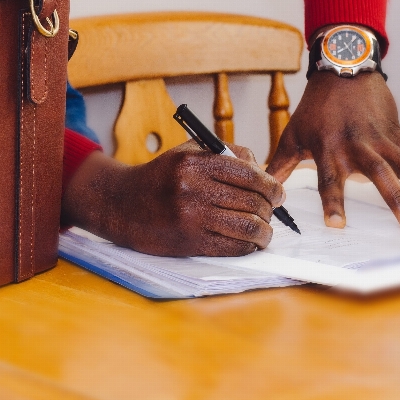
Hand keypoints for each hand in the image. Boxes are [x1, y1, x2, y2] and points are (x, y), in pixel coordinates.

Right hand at [62, 142, 285, 256]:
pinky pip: (232, 247)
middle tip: (271, 212)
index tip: (278, 193)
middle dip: (270, 209)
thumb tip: (262, 170)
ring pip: (248, 227)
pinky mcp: (189, 242)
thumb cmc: (160, 177)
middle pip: (252, 202)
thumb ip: (226, 153)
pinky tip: (249, 243)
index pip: (250, 175)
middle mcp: (193, 188)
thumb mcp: (188, 152)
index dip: (272, 186)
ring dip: (264, 232)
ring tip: (265, 231)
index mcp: (194, 162)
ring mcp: (191, 217)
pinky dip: (248, 246)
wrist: (121, 205)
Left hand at [266, 71, 399, 228]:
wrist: (344, 69)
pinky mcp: (399, 134)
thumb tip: (262, 187)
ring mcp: (383, 139)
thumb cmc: (316, 106)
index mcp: (330, 148)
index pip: (330, 179)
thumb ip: (279, 165)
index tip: (337, 224)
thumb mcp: (293, 134)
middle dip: (397, 201)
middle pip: (380, 175)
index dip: (333, 201)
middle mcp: (359, 144)